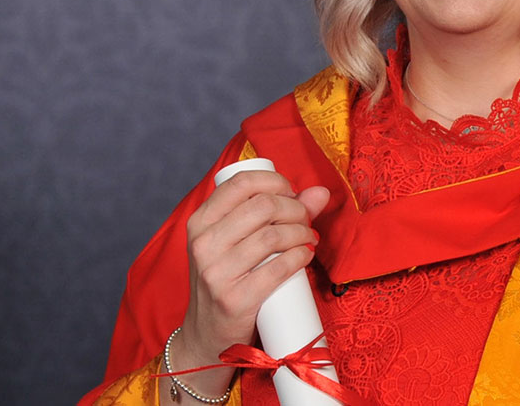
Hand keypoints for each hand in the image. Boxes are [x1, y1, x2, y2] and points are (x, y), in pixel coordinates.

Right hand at [172, 170, 330, 391]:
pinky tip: (306, 255)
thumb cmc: (227, 282)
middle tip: (305, 221)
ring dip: (302, 233)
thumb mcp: (236, 244)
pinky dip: (300, 257)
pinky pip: (278, 268)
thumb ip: (273, 214)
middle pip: (263, 206)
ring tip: (309, 239)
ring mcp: (215, 273)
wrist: (207, 337)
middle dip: (295, 209)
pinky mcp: (234, 300)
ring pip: (273, 236)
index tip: (291, 194)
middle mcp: (203, 244)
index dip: (275, 182)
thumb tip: (320, 192)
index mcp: (200, 222)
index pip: (240, 182)